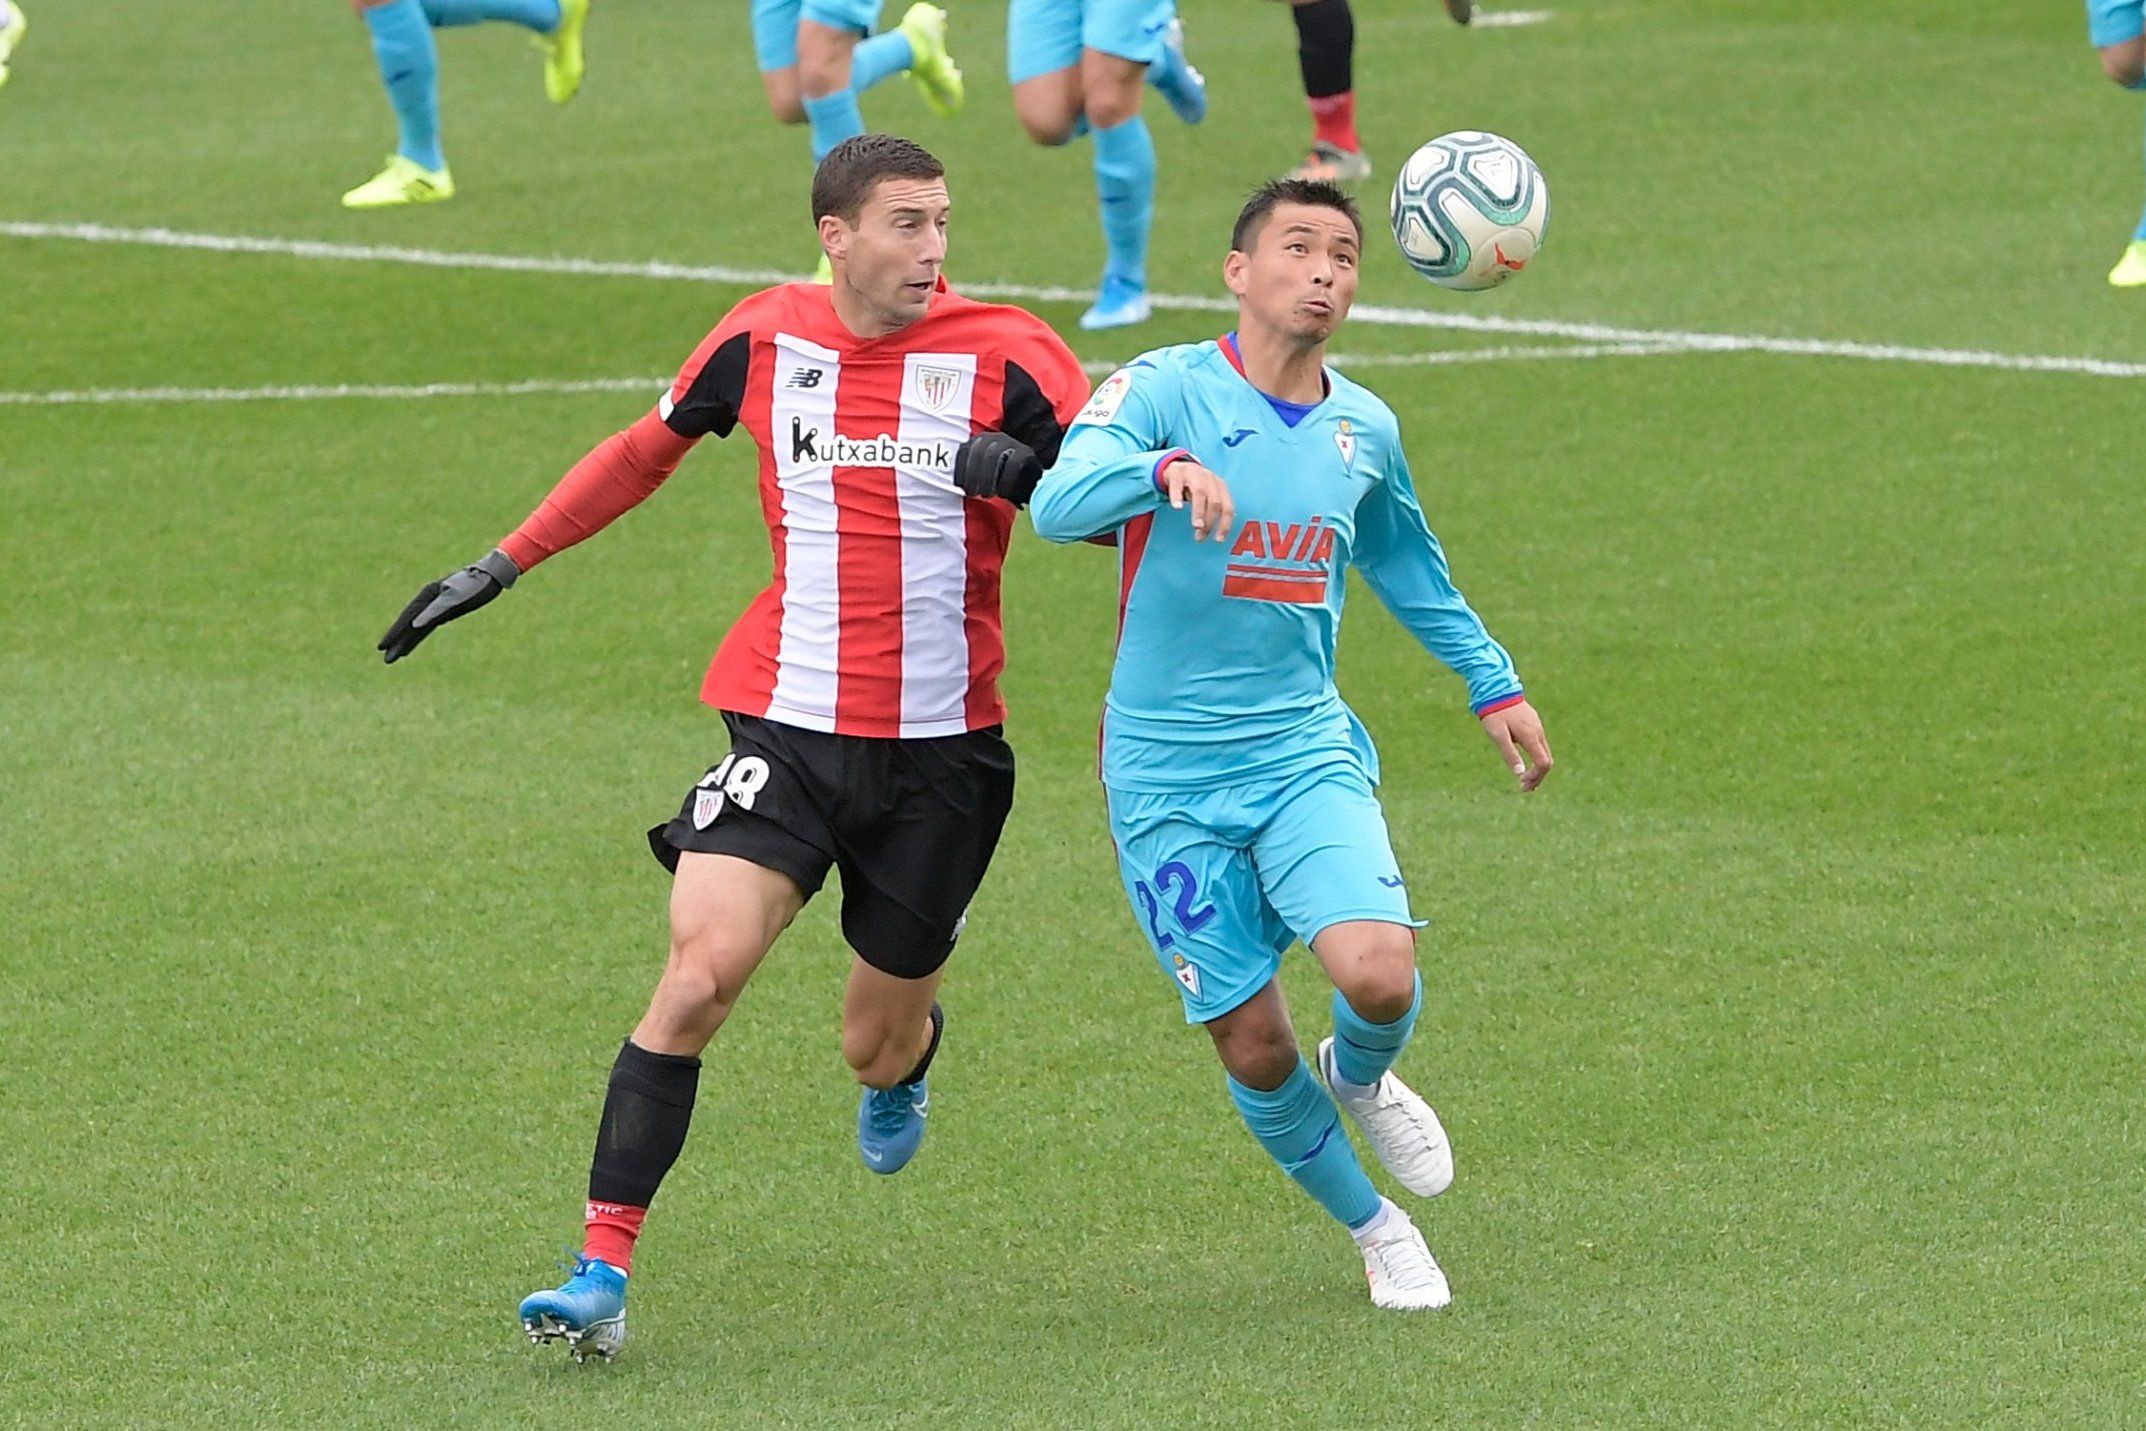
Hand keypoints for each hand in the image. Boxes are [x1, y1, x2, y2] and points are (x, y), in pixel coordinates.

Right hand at [377, 548, 519, 663]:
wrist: (489, 577)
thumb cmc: (473, 585)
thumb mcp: (454, 599)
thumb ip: (434, 611)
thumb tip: (414, 625)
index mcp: (427, 595)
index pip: (407, 618)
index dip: (395, 633)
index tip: (383, 646)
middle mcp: (428, 601)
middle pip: (408, 625)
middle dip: (397, 642)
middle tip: (385, 659)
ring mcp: (435, 607)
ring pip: (416, 628)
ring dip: (405, 643)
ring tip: (393, 658)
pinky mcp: (444, 612)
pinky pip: (426, 628)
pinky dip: (417, 637)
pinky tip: (410, 647)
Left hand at [953, 431, 1042, 505]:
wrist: (1031, 484)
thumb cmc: (1001, 482)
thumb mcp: (982, 477)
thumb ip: (969, 476)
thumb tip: (954, 485)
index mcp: (979, 441)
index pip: (964, 450)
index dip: (960, 469)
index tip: (959, 486)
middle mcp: (994, 437)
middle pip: (978, 452)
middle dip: (973, 475)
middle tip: (973, 494)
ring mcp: (1011, 442)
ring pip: (994, 456)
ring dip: (988, 478)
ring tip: (986, 495)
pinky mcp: (1026, 452)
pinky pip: (1013, 464)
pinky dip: (1006, 481)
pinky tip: (1002, 494)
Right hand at [1160, 457, 1233, 542]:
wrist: (1178, 465)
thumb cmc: (1196, 486)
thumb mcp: (1208, 495)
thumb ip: (1213, 510)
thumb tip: (1220, 534)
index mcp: (1220, 486)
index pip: (1228, 508)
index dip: (1225, 525)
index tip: (1218, 540)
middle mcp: (1209, 479)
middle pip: (1214, 502)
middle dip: (1210, 521)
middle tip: (1200, 537)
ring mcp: (1194, 474)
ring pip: (1199, 493)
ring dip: (1199, 511)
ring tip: (1196, 526)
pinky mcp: (1177, 473)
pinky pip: (1177, 485)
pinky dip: (1177, 496)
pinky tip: (1177, 508)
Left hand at [1480, 699, 1552, 791]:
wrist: (1497, 690)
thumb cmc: (1495, 714)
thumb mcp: (1498, 736)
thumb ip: (1510, 754)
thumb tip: (1519, 774)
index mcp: (1531, 736)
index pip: (1543, 763)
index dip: (1536, 777)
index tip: (1523, 785)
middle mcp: (1538, 732)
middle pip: (1547, 760)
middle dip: (1538, 776)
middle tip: (1524, 788)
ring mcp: (1537, 726)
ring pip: (1544, 752)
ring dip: (1537, 767)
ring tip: (1524, 779)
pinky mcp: (1533, 723)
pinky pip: (1539, 744)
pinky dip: (1535, 756)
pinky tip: (1525, 761)